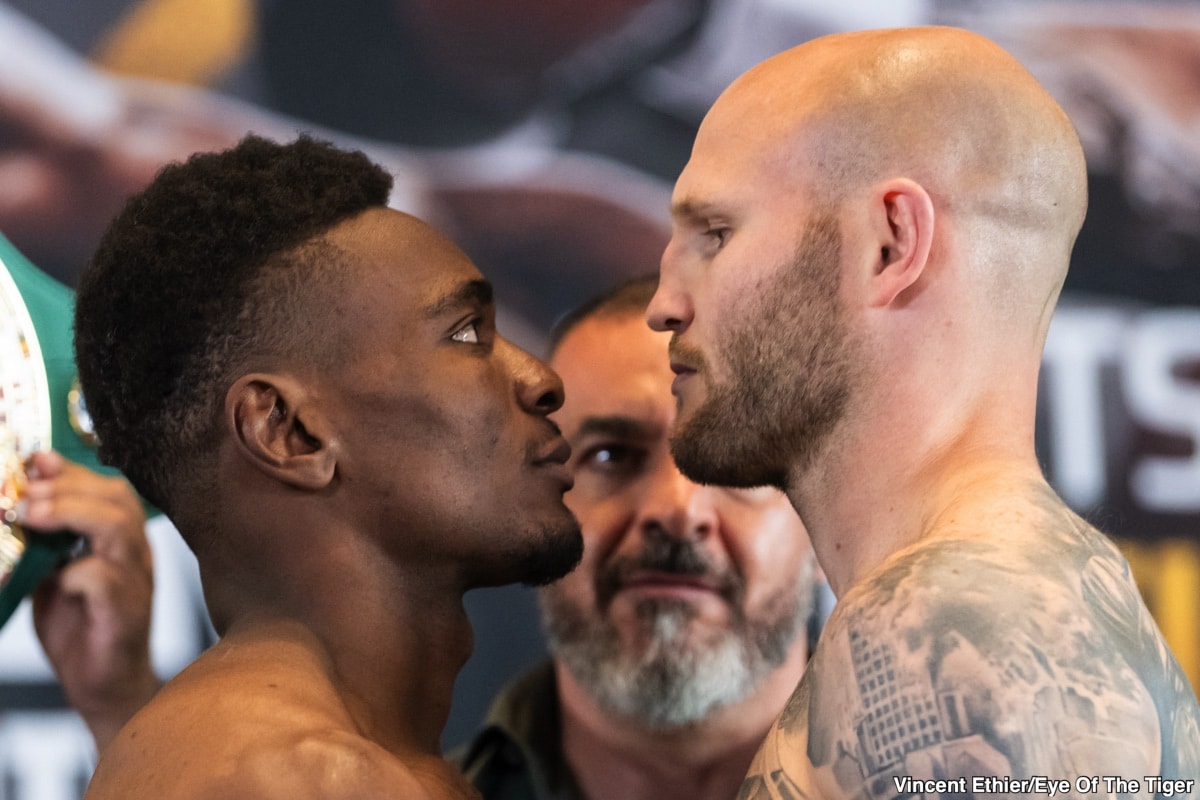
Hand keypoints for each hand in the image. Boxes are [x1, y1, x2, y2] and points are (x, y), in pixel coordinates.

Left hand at [23, 450, 159, 753]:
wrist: (105, 688)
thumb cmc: (81, 630)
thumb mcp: (55, 573)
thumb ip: (46, 542)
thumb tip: (17, 505)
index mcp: (122, 542)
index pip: (110, 488)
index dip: (72, 471)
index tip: (36, 461)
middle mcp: (135, 556)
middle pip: (118, 498)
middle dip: (66, 488)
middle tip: (23, 496)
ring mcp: (135, 584)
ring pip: (118, 528)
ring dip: (70, 514)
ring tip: (30, 517)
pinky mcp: (124, 615)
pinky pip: (106, 580)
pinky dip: (76, 572)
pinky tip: (56, 579)